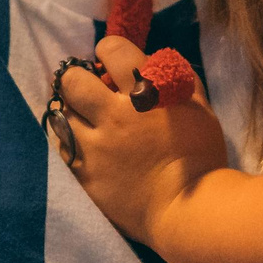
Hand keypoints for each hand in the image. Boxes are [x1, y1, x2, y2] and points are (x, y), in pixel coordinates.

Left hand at [49, 36, 228, 243]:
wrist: (190, 213)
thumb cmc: (201, 157)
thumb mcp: (200, 107)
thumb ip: (177, 78)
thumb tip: (153, 58)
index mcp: (146, 94)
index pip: (112, 49)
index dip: (109, 51)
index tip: (110, 62)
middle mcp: (114, 116)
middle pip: (72, 79)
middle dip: (77, 79)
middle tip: (88, 90)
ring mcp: (95, 148)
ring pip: (61, 115)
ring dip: (72, 114)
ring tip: (86, 122)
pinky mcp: (84, 175)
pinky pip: (62, 149)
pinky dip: (71, 144)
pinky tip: (85, 149)